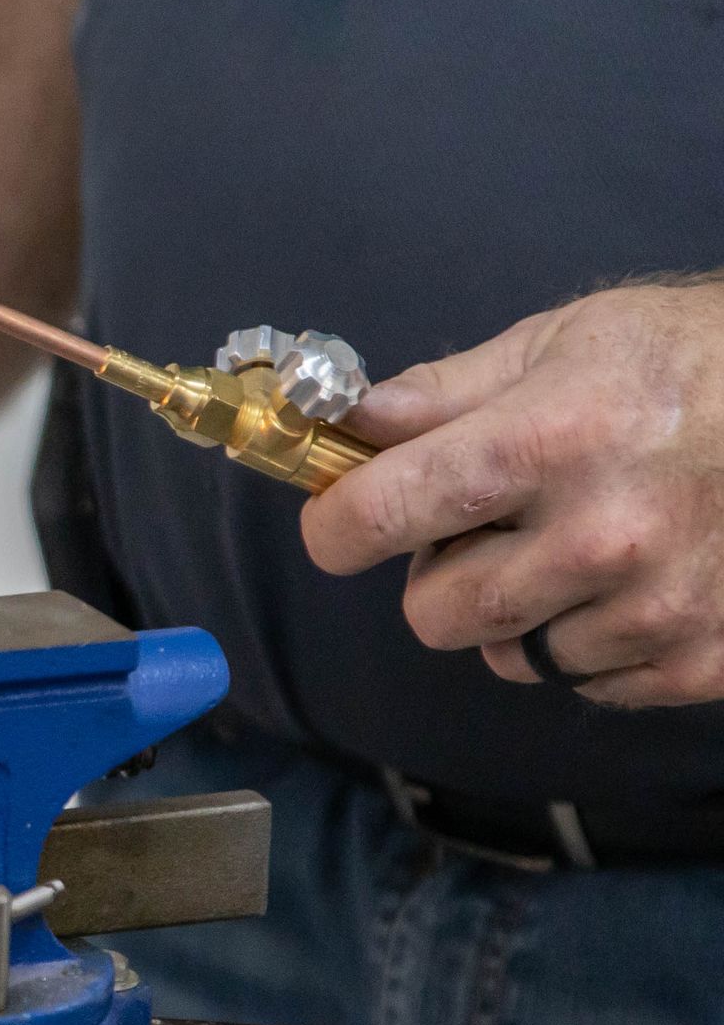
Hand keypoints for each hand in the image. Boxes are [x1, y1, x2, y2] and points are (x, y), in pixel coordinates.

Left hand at [301, 278, 723, 706]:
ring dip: (523, 612)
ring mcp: (655, 609)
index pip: (380, 514)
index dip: (337, 527)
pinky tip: (634, 580)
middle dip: (441, 575)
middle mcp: (598, 537)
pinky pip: (587, 683)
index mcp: (546, 442)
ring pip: (510, 655)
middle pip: (434, 613)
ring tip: (582, 544)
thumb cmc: (696, 360)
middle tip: (491, 528)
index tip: (339, 525)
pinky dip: (592, 644)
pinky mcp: (703, 663)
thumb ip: (443, 393)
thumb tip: (346, 423)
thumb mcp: (566, 342)